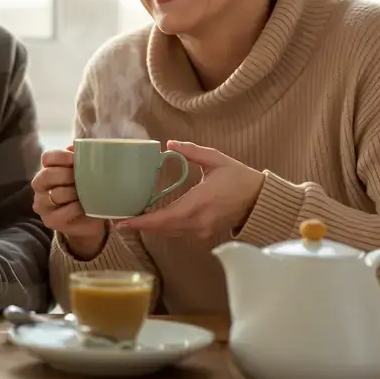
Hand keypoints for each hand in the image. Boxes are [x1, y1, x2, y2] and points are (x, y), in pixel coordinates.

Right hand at [31, 147, 106, 257]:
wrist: (89, 219)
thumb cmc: (85, 191)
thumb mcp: (85, 173)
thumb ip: (80, 159)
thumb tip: (76, 146)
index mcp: (47, 169)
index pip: (47, 157)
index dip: (62, 157)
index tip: (77, 159)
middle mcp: (40, 186)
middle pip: (47, 175)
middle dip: (68, 175)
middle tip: (84, 178)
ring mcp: (42, 204)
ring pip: (56, 194)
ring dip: (74, 193)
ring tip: (86, 193)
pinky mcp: (49, 221)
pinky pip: (63, 212)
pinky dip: (76, 208)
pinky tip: (84, 206)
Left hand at [116, 141, 265, 240]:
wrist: (260, 200)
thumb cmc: (239, 178)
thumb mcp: (215, 160)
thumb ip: (191, 151)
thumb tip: (169, 144)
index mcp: (198, 203)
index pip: (164, 218)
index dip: (142, 222)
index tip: (123, 222)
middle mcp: (197, 222)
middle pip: (162, 229)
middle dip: (140, 226)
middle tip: (119, 221)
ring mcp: (201, 232)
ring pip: (169, 233)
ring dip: (151, 227)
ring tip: (132, 220)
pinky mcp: (204, 235)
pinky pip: (179, 233)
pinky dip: (164, 228)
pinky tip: (153, 220)